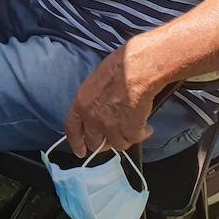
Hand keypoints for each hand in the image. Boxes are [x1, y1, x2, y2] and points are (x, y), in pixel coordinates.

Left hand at [64, 39, 160, 156]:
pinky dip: (141, 134)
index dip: (76, 142)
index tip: (81, 151)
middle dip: (104, 143)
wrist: (138, 69)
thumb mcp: (96, 82)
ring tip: (135, 127)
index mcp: (81, 103)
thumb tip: (99, 108)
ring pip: (116, 145)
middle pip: (94, 142)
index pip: (72, 129)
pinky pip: (134, 140)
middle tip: (115, 137)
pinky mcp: (128, 131)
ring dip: (125, 138)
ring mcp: (110, 127)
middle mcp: (93, 119)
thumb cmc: (120, 66)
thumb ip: (94, 100)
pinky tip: (146, 126)